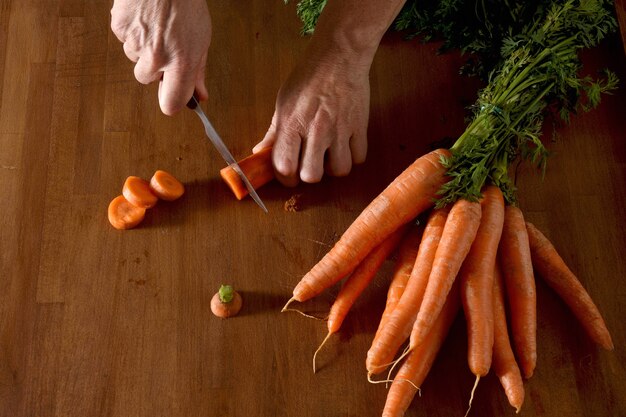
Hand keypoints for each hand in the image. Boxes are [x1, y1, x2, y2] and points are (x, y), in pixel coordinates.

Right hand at [110, 0, 210, 114]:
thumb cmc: (186, 4)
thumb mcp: (201, 40)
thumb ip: (198, 71)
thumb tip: (200, 95)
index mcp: (181, 62)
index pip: (171, 104)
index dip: (171, 102)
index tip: (172, 96)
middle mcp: (157, 56)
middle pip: (147, 80)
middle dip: (154, 67)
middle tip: (165, 44)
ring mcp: (136, 43)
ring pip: (135, 58)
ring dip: (143, 48)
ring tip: (156, 26)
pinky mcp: (120, 28)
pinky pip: (124, 40)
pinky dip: (132, 32)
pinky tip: (144, 18)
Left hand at [254, 53, 369, 185]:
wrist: (339, 56)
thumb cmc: (308, 77)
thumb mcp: (284, 101)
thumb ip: (274, 131)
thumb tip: (260, 151)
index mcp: (291, 123)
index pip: (284, 166)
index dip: (285, 178)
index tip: (289, 175)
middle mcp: (315, 130)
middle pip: (312, 175)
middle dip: (309, 175)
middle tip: (310, 165)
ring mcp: (339, 129)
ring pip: (339, 171)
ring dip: (333, 168)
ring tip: (330, 156)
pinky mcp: (359, 126)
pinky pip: (359, 157)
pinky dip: (353, 157)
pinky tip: (346, 147)